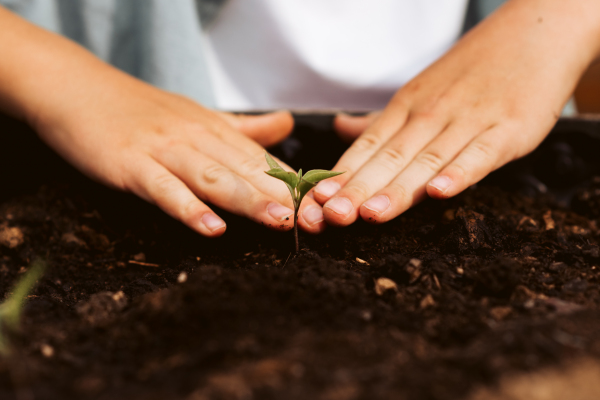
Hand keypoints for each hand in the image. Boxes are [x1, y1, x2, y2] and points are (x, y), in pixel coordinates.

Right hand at [0, 7, 327, 237]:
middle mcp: (195, 137)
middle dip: (282, 196)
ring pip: (213, 177)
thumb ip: (245, 127)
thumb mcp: (199, 115)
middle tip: (315, 220)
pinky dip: (188, 208)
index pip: (262, 158)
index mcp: (214, 129)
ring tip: (279, 223)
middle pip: (245, 169)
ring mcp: (164, 150)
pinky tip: (211, 228)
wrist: (77, 88)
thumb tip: (288, 125)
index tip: (323, 204)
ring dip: (247, 201)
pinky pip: (164, 189)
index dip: (294, 183)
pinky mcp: (132, 164)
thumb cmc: (140, 109)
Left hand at [313, 0, 599, 225]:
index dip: (339, 177)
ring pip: (427, 160)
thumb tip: (340, 129)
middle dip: (357, 190)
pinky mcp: (508, 129)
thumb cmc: (474, 69)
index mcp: (406, 109)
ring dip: (397, 189)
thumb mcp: (420, 91)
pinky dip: (460, 173)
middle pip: (388, 159)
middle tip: (329, 217)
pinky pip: (480, 154)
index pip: (365, 148)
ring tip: (369, 214)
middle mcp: (430, 115)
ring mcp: (469, 121)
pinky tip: (440, 193)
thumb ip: (381, 121)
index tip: (313, 204)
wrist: (537, 31)